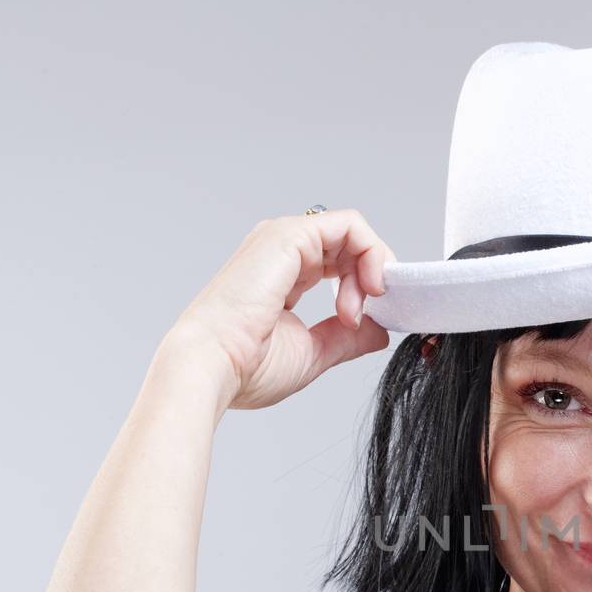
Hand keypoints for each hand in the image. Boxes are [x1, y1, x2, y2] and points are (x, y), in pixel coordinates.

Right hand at [160, 208, 394, 410]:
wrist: (212, 366)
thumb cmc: (245, 366)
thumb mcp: (312, 353)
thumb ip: (346, 339)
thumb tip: (378, 331)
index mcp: (283, 276)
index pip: (338, 264)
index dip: (363, 289)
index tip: (366, 323)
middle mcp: (282, 252)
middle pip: (348, 246)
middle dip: (372, 280)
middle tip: (364, 319)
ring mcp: (284, 240)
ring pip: (352, 233)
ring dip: (370, 271)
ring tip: (353, 313)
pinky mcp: (290, 236)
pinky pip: (349, 225)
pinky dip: (371, 254)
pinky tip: (366, 288)